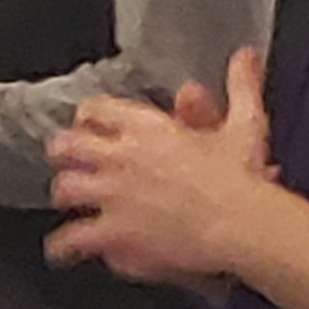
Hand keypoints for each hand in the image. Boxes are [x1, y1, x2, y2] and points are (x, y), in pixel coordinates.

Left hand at [46, 48, 271, 282]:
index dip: (90, 115)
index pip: (98, 109)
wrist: (237, 224)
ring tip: (66, 198)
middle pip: (68, 147)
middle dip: (64, 151)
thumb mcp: (244, 123)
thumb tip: (245, 58)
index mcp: (146, 127)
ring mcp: (111, 197)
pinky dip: (65, 245)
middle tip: (65, 157)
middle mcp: (120, 158)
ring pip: (65, 190)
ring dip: (65, 193)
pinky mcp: (112, 234)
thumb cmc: (240, 179)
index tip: (90, 121)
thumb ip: (240, 86)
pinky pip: (73, 239)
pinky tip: (63, 250)